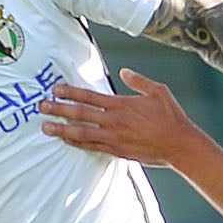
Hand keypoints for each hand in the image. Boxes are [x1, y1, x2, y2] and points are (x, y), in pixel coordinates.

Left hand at [38, 70, 207, 167]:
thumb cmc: (171, 118)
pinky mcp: (117, 151)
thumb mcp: (158, 91)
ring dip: (62, 129)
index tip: (56, 89)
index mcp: (121, 104)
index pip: (89, 96)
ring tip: (46, 127)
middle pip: (79, 114)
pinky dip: (77, 143)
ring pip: (81, 133)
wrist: (180, 145)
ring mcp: (114, 137)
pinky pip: (92, 146)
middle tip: (42, 107)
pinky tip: (66, 141)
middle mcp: (114, 121)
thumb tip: (124, 71)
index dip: (70, 92)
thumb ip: (138, 81)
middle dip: (58, 109)